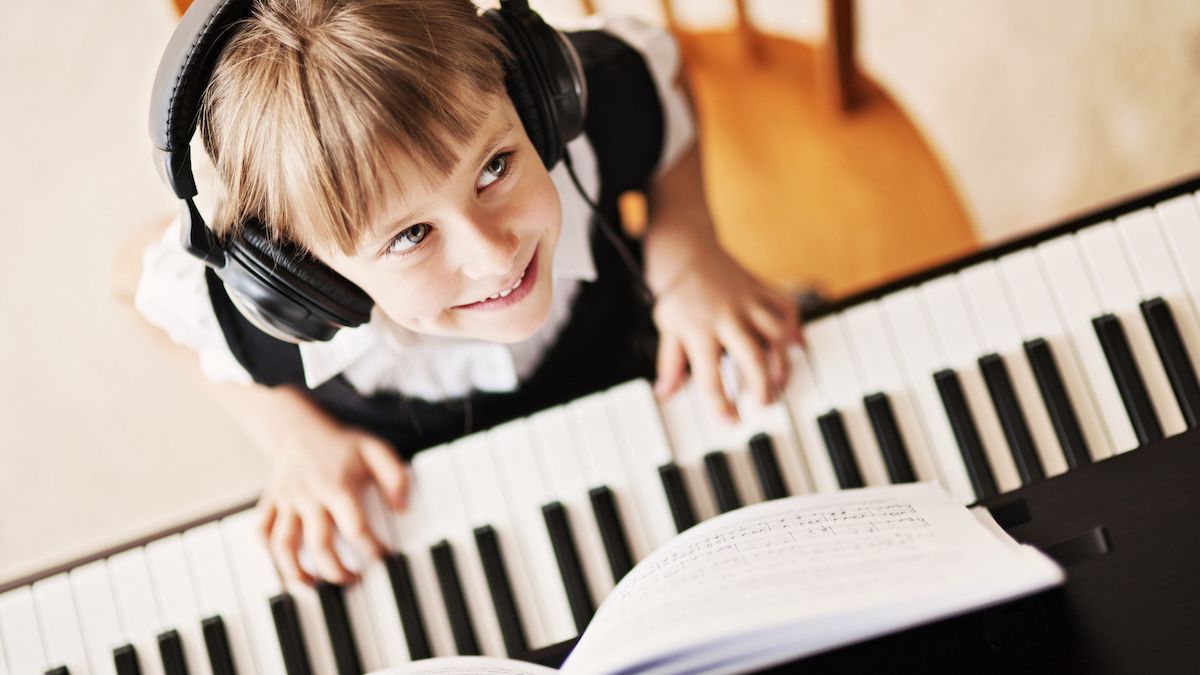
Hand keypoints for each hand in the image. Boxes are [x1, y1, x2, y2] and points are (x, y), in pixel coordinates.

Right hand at [255, 400, 408, 585]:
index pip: (356, 527)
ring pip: (284, 545)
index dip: (372, 548)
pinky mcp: (270, 502)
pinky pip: (262, 531)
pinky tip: (286, 563)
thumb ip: (395, 477)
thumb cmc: (341, 444)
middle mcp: (310, 496)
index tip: (384, 558)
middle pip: (319, 544)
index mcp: (338, 486)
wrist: (299, 426)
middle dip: (337, 570)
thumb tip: (402, 508)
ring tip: (313, 585)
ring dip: (296, 571)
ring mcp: (287, 501)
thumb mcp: (375, 450)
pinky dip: (269, 552)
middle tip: (353, 580)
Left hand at [652, 243, 801, 418]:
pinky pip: (787, 306)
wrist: (686, 248)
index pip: (710, 375)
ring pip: (776, 332)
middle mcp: (726, 316)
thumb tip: (665, 393)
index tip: (731, 422)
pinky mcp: (762, 288)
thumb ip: (670, 363)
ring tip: (780, 382)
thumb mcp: (667, 328)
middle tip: (765, 404)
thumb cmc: (676, 293)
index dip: (721, 403)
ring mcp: (747, 301)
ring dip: (783, 361)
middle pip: (751, 355)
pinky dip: (795, 326)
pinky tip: (796, 346)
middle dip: (762, 385)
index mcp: (698, 329)